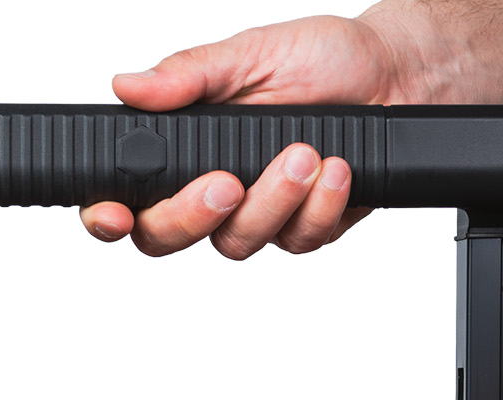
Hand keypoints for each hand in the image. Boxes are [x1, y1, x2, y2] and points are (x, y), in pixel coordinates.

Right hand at [83, 15, 407, 257]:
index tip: (115, 214)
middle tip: (227, 182)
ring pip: (237, 242)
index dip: (107, 215)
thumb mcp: (249, 54)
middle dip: (193, 214)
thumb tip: (128, 85)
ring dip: (273, 200)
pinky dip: (319, 206)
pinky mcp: (302, 230)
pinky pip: (297, 241)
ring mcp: (256, 216)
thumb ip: (189, 76)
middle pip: (166, 238)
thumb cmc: (322, 59)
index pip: (127, 194)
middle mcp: (212, 189)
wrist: (396, 73)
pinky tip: (337, 169)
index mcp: (185, 146)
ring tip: (306, 152)